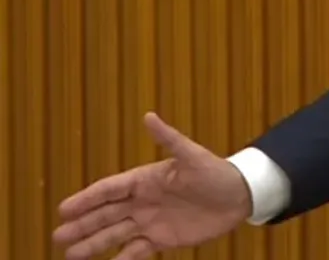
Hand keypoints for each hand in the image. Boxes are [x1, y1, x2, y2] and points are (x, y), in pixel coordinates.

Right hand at [52, 112, 251, 259]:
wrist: (239, 196)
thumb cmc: (215, 171)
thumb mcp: (192, 155)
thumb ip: (169, 139)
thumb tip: (149, 116)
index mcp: (144, 180)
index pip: (109, 190)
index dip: (86, 199)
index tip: (63, 209)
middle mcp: (142, 201)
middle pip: (105, 214)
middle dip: (81, 226)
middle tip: (58, 237)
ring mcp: (150, 221)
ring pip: (115, 234)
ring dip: (93, 244)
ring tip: (70, 255)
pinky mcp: (162, 239)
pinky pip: (136, 251)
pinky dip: (122, 259)